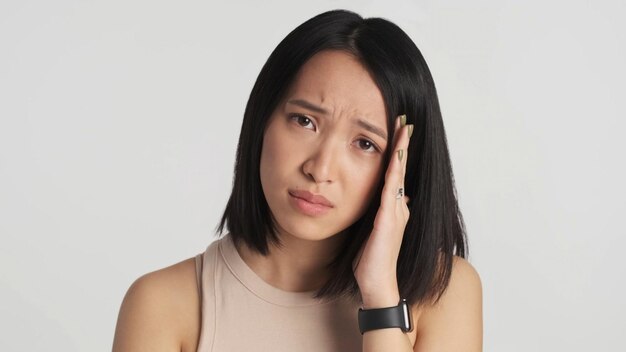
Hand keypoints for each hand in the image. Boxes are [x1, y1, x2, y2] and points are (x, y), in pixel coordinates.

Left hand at [353, 114, 412, 307]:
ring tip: (403, 130)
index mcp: (394, 208)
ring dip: (400, 152)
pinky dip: (393, 173)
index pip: (396, 173)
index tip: (398, 130)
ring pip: (398, 175)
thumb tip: (395, 196)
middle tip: (404, 120)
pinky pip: (390, 192)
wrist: (377, 282)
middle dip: (403, 144)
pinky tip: (393, 158)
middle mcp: (399, 207)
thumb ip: (384, 213)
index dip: (398, 152)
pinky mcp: (388, 221)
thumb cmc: (372, 259)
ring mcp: (396, 213)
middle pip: (401, 169)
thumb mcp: (376, 230)